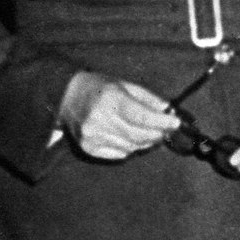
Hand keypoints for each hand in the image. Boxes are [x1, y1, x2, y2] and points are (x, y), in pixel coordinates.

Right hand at [59, 72, 177, 160]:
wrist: (65, 97)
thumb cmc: (97, 88)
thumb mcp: (123, 85)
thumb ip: (147, 98)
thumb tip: (167, 111)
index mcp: (110, 99)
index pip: (142, 116)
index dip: (161, 122)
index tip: (175, 123)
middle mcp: (99, 119)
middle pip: (138, 135)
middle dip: (157, 134)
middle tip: (165, 130)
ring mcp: (93, 136)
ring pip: (131, 147)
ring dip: (145, 142)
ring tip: (149, 133)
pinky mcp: (89, 148)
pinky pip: (119, 154)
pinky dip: (130, 148)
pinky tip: (129, 138)